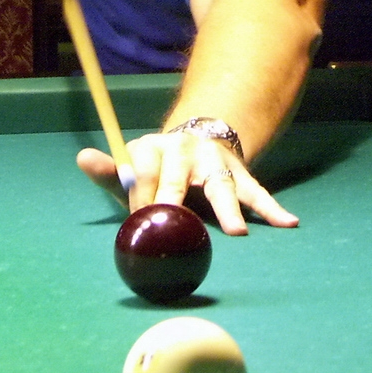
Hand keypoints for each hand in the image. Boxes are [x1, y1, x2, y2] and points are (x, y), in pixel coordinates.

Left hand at [77, 132, 298, 235]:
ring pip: (221, 185)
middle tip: (175, 219)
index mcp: (155, 147)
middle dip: (175, 197)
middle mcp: (186, 149)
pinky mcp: (240, 173)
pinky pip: (257, 193)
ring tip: (237, 232)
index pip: (143, 165)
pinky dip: (272, 209)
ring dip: (229, 208)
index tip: (142, 215)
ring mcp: (216, 161)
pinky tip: (288, 222)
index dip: (141, 191)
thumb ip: (109, 170)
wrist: (201, 140)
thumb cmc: (159, 169)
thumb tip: (82, 157)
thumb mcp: (133, 168)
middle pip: (178, 174)